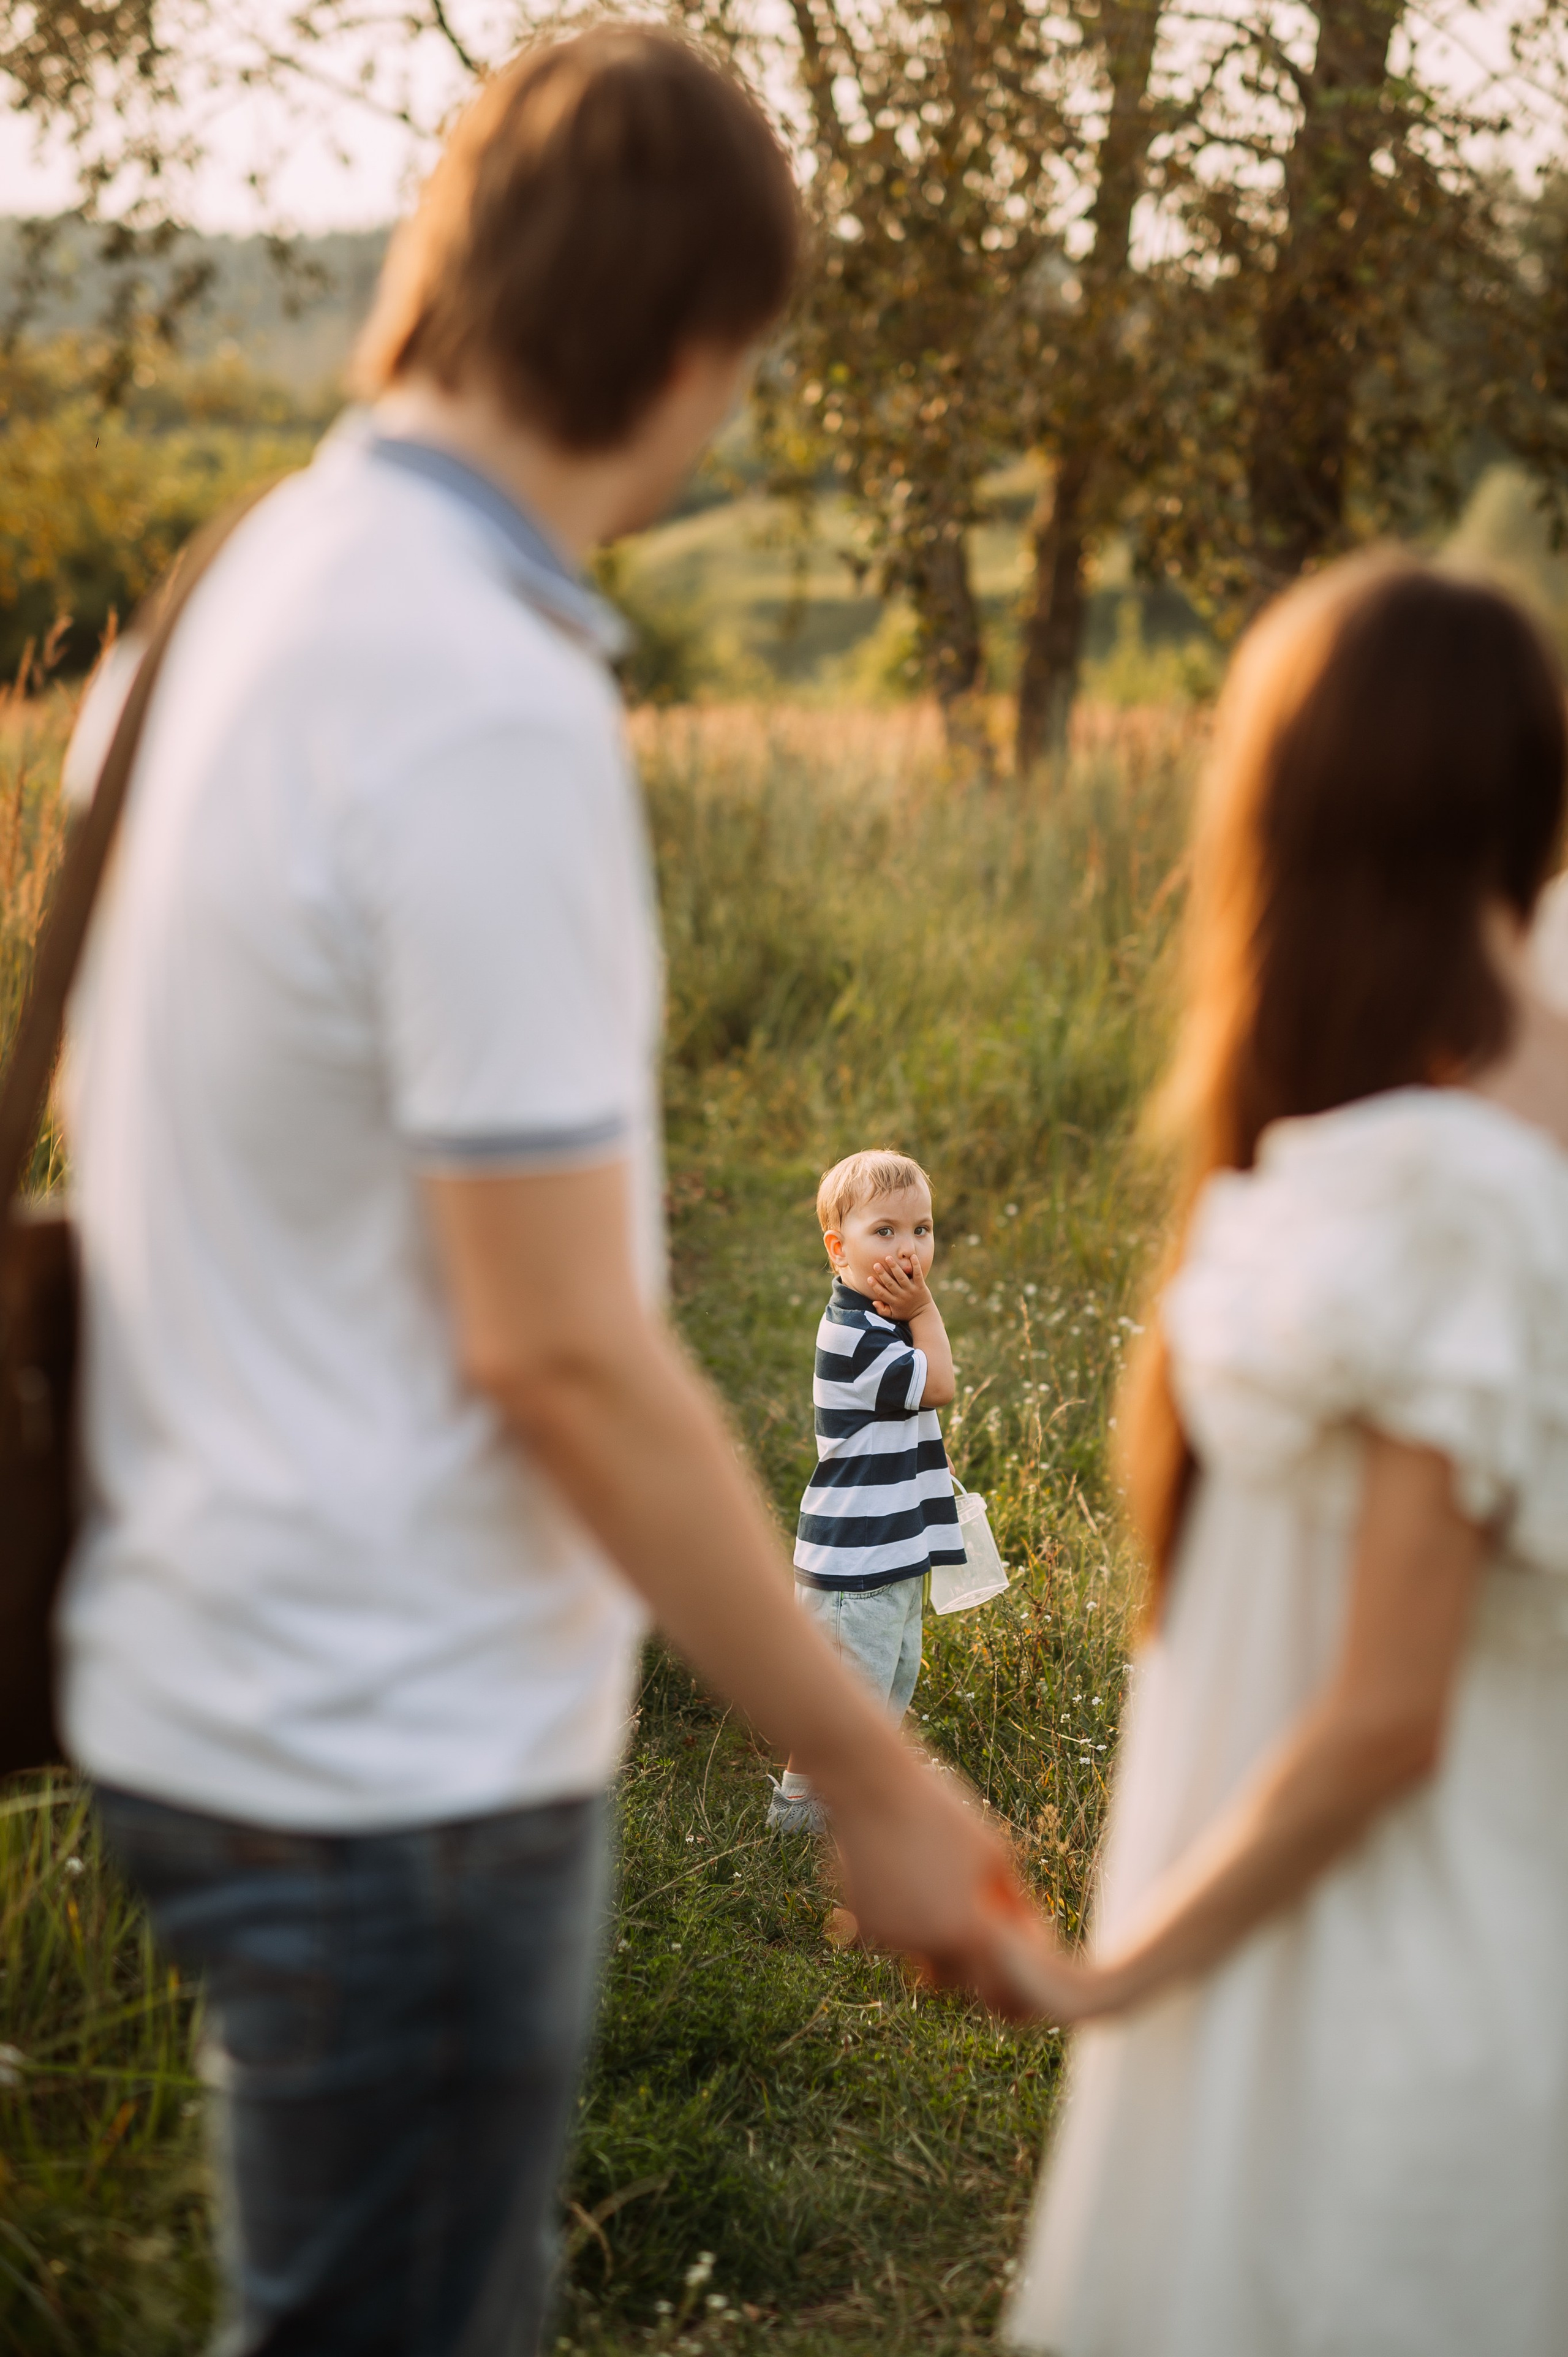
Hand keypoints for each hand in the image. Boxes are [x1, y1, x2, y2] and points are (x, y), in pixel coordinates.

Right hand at [825, 1755, 1095, 2022]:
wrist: (873, 1789)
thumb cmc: (942, 1813)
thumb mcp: (992, 1853)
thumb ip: (1012, 1899)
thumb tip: (1027, 1927)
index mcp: (965, 1930)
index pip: (994, 1982)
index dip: (1003, 1978)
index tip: (1007, 1961)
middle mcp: (925, 1944)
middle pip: (951, 1977)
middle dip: (964, 1959)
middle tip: (972, 1920)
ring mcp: (890, 1935)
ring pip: (919, 1953)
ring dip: (932, 1938)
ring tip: (936, 1884)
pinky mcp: (862, 1919)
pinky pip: (892, 1932)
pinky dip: (903, 1916)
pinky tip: (904, 1873)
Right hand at [870, 1253, 932, 1320]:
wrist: (923, 1315)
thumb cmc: (905, 1313)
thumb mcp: (893, 1315)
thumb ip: (882, 1310)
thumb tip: (873, 1302)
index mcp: (894, 1302)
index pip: (882, 1293)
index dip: (875, 1286)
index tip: (869, 1278)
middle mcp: (902, 1295)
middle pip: (890, 1283)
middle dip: (882, 1274)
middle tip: (876, 1265)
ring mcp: (912, 1290)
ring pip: (902, 1277)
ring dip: (894, 1267)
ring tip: (888, 1258)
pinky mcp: (921, 1286)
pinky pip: (918, 1274)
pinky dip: (916, 1265)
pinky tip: (912, 1256)